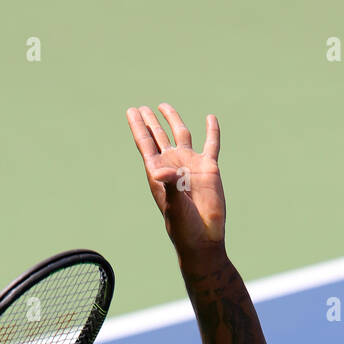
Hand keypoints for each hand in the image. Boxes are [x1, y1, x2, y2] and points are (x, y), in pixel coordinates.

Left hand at [126, 103, 225, 255]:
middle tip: (142, 108)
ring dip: (173, 121)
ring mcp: (191, 165)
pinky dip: (212, 131)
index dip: (138, 126)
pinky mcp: (209, 168)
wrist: (204, 237)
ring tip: (164, 107)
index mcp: (158, 173)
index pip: (145, 143)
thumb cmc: (183, 226)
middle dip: (150, 122)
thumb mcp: (173, 206)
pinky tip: (210, 118)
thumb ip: (169, 185)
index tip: (131, 110)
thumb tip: (160, 171)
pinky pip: (211, 144)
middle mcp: (173, 165)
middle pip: (158, 136)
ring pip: (181, 135)